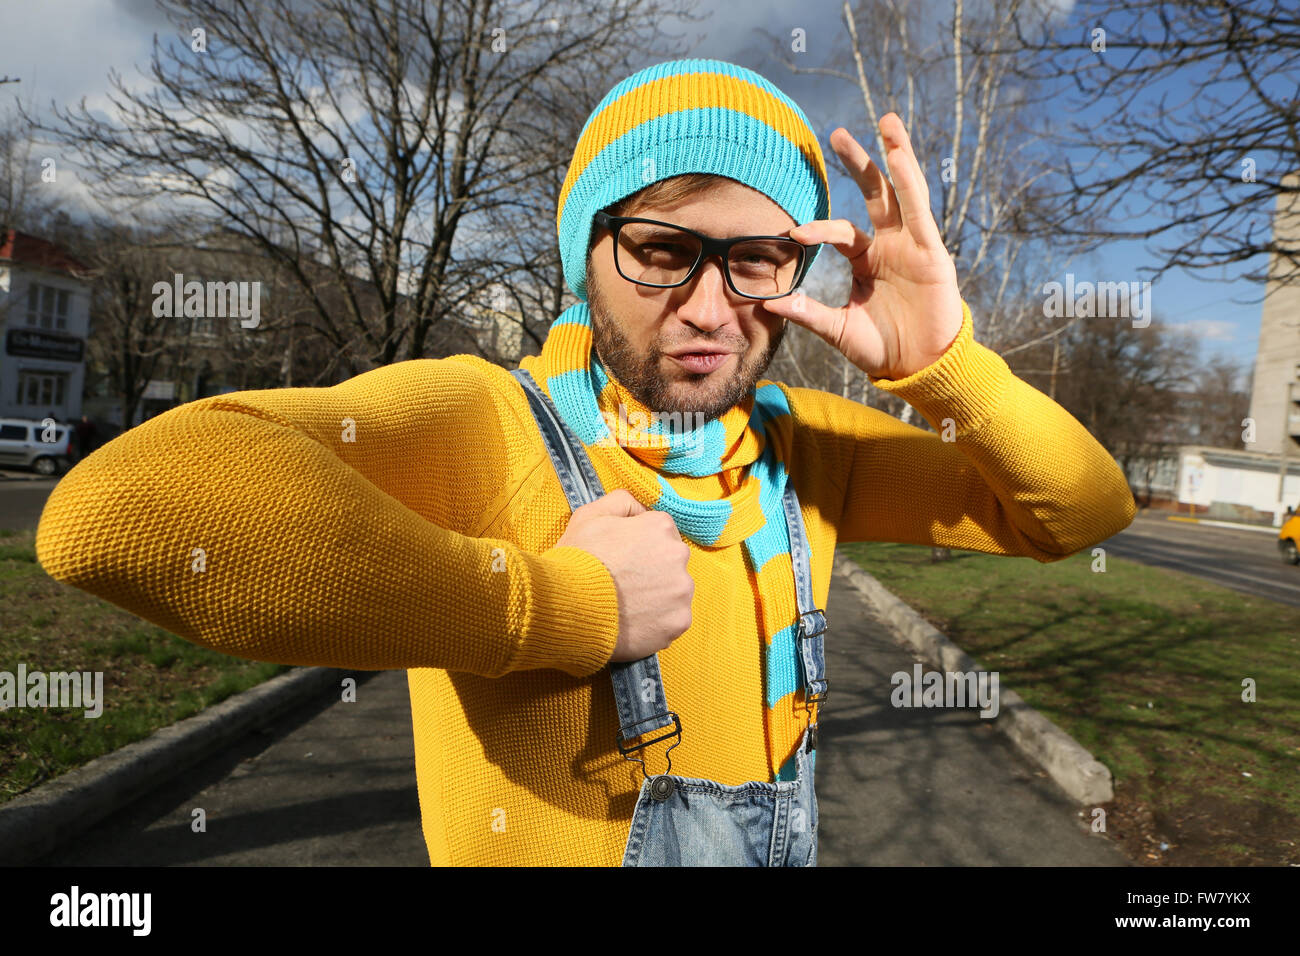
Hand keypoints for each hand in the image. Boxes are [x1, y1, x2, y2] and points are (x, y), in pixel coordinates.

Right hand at [551, 489, 693, 662]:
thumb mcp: (590, 515)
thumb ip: (621, 501)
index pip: (660, 533)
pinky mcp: (679, 621)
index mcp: (661, 526)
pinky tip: (634, 621)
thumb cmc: (578, 559)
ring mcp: (681, 590)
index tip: (622, 559)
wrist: (568, 604)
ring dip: (657, 597)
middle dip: (653, 570)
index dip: (639, 545)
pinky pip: (674, 620)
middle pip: (671, 562)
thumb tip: (640, 509)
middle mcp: (678, 555)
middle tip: (624, 582)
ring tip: (627, 604)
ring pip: (674, 592)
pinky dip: (658, 622)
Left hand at [764, 114, 964, 380]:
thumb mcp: (838, 329)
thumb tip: (765, 301)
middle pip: (875, 194)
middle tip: (837, 133)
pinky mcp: (933, 254)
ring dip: (896, 156)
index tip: (793, 233)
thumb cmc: (883, 349)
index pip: (840, 232)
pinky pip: (920, 214)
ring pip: (903, 192)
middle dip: (859, 162)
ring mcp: (914, 246)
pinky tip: (900, 158)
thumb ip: (806, 313)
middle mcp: (891, 245)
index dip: (817, 229)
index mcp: (868, 260)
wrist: (919, 369)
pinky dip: (910, 184)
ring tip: (886, 122)